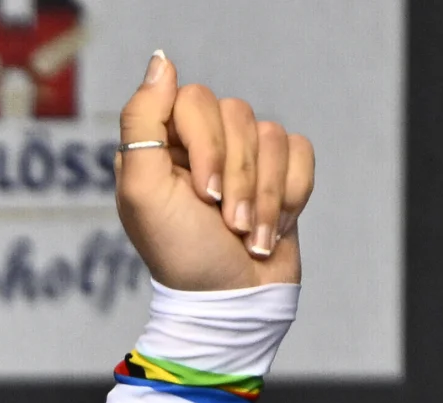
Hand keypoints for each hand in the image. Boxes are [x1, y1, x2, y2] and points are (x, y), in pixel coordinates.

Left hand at [112, 52, 310, 289]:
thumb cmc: (182, 254)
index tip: (203, 194)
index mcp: (162, 144)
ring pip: (272, 135)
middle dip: (238, 177)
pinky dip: (290, 196)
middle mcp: (201, 143)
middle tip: (226, 222)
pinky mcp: (281, 172)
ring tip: (247, 234)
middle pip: (237, 114)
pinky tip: (271, 228)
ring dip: (264, 197)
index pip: (193, 100)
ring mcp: (244, 156)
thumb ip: (141, 122)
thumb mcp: (143, 193)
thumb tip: (162, 61)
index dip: (206, 144)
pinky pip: (300, 152)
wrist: (232, 301)